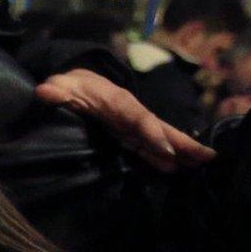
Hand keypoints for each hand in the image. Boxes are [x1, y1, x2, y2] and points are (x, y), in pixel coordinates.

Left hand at [35, 69, 214, 172]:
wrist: (77, 82)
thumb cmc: (70, 85)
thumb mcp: (60, 86)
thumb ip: (55, 91)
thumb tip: (45, 92)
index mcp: (117, 101)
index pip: (138, 118)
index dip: (152, 134)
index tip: (167, 151)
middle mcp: (131, 113)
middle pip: (159, 128)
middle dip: (181, 142)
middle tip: (205, 156)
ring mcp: (132, 125)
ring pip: (160, 138)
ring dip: (181, 151)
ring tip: (202, 164)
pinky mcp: (130, 134)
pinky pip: (150, 145)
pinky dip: (165, 156)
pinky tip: (178, 168)